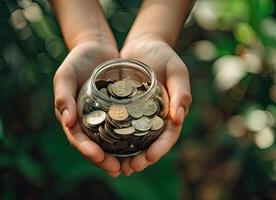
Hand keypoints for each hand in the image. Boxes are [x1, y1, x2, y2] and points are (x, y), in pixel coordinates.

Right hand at [53, 40, 121, 176]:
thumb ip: (63, 97)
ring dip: (118, 155)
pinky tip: (141, 145)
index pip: (78, 138)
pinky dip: (129, 137)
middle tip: (118, 170)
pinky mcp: (117, 110)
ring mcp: (103, 116)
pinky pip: (123, 126)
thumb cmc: (76, 60)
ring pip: (110, 141)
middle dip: (105, 159)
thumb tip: (67, 123)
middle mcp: (87, 120)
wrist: (95, 47)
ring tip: (131, 165)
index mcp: (72, 117)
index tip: (98, 157)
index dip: (87, 150)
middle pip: (95, 145)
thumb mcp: (65, 76)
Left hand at [119, 34, 191, 174]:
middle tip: (128, 168)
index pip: (167, 136)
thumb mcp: (176, 70)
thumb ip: (181, 92)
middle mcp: (154, 118)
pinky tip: (102, 145)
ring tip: (114, 166)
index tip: (149, 158)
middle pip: (149, 144)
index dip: (159, 149)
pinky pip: (117, 126)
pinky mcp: (123, 109)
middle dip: (140, 158)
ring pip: (132, 140)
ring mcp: (138, 115)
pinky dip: (112, 137)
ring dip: (125, 154)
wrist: (143, 45)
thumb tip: (179, 118)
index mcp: (170, 113)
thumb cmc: (164, 55)